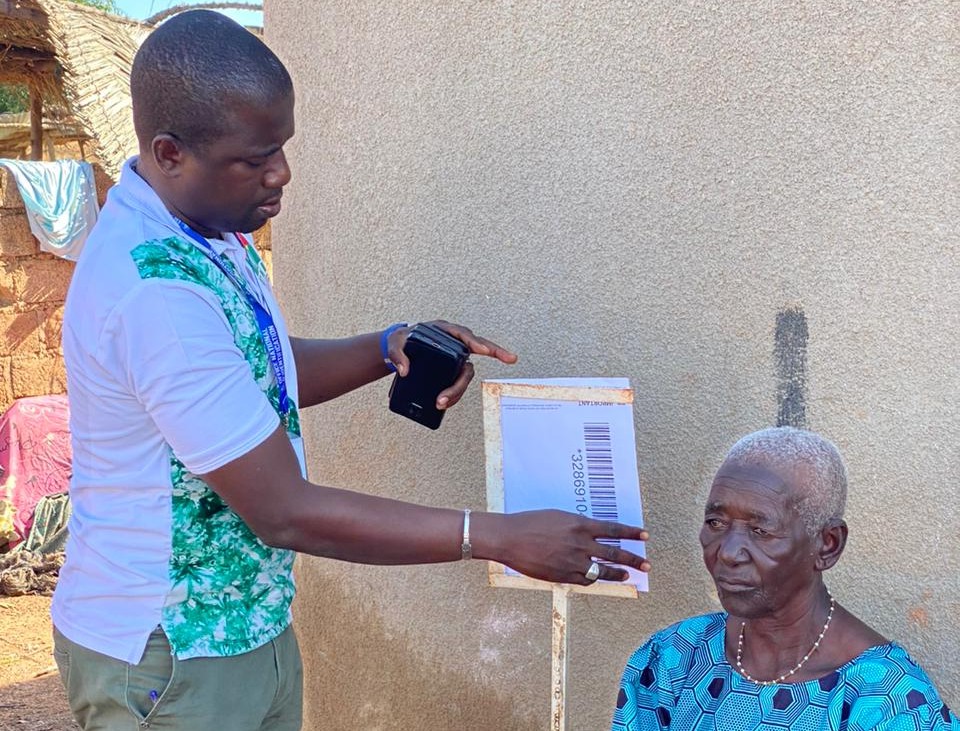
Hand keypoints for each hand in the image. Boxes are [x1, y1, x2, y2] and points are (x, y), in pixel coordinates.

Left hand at [385, 320, 517, 408]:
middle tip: (466, 384)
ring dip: (458, 389)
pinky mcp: (452, 369)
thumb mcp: (395, 343)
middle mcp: (453, 342)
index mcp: (443, 330)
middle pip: (475, 351)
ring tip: (443, 402)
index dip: (475, 341)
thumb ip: (397, 354)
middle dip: (480, 366)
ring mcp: (455, 356)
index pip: (463, 334)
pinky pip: (459, 381)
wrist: (400, 350)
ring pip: (466, 373)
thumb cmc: (401, 341)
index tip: (483, 350)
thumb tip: (404, 370)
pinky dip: (455, 393)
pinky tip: (447, 402)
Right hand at [474, 510, 649, 584]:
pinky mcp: (563, 575)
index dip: (631, 533)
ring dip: (617, 574)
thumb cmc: (531, 523)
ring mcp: (572, 561)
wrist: (510, 538)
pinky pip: (585, 580)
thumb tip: (593, 533)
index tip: (645, 536)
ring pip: (602, 571)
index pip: (613, 530)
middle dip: (633, 559)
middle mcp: (580, 543)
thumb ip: (578, 526)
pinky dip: (593, 579)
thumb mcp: (559, 517)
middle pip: (614, 554)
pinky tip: (597, 579)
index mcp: (580, 524)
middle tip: (647, 565)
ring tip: (627, 576)